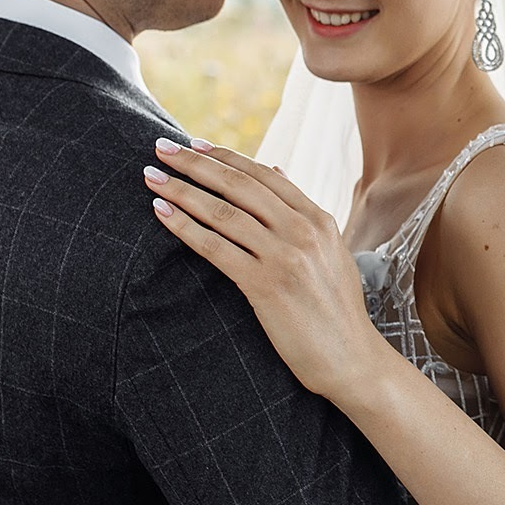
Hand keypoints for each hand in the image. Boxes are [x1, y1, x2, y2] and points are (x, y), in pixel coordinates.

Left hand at [141, 136, 385, 402]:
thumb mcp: (331, 254)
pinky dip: (185, 227)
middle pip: (240, 185)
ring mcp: (286, 256)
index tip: (193, 145)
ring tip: (151, 177)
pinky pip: (216, 248)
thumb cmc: (337, 313)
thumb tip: (275, 170)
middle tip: (161, 147)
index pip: (264, 175)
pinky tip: (162, 213)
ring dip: (182, 190)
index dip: (225, 157)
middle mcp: (304, 231)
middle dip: (195, 163)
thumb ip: (303, 215)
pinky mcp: (267, 285)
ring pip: (223, 212)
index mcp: (320, 220)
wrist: (352, 360)